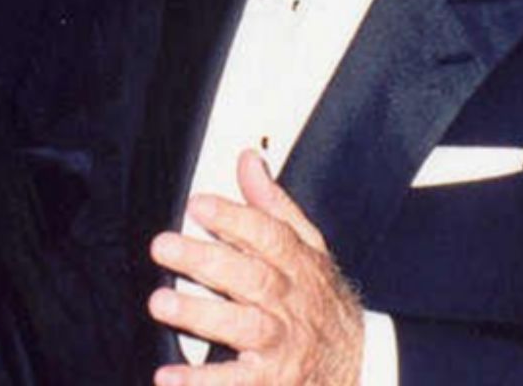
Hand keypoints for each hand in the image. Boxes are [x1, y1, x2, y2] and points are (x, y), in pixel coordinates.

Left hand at [146, 149, 364, 384]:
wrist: (362, 367)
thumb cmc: (322, 302)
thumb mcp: (309, 249)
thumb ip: (274, 207)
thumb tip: (247, 160)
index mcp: (298, 266)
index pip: (269, 236)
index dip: (234, 218)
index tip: (197, 204)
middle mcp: (290, 303)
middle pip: (251, 278)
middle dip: (206, 261)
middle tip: (163, 246)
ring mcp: (282, 345)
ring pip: (244, 328)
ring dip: (200, 315)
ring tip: (160, 302)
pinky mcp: (271, 382)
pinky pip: (237, 383)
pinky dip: (201, 382)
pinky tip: (169, 377)